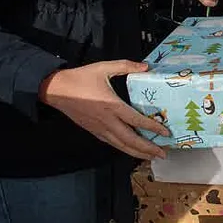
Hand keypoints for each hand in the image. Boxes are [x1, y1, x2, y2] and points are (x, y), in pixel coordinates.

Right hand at [39, 61, 168, 159]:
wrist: (56, 90)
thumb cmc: (80, 78)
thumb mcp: (103, 67)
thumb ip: (125, 66)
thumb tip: (145, 66)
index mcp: (111, 105)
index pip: (135, 120)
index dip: (152, 127)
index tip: (165, 133)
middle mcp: (106, 121)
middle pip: (130, 140)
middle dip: (148, 149)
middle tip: (162, 153)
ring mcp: (99, 128)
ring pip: (121, 145)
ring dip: (137, 153)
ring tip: (151, 157)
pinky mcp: (94, 131)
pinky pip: (112, 143)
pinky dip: (124, 149)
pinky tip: (132, 150)